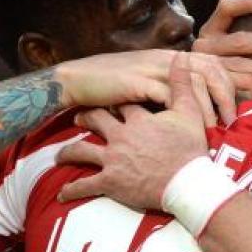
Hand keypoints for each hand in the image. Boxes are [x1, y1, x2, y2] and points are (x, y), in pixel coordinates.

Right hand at [55, 49, 237, 124]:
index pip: (214, 60)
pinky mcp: (139, 83)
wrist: (77, 80)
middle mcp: (166, 59)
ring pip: (195, 81)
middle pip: (211, 68)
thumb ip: (171, 86)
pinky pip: (170, 96)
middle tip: (240, 115)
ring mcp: (153, 69)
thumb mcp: (147, 81)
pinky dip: (184, 111)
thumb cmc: (112, 85)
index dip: (238, 74)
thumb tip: (199, 101)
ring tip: (220, 126)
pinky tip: (192, 127)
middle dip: (232, 90)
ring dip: (211, 105)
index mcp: (171, 57)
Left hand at [57, 53, 210, 205]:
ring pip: (81, 151)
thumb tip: (181, 57)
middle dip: (85, 118)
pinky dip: (72, 190)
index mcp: (138, 120)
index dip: (114, 102)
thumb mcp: (189, 113)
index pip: (121, 105)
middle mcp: (120, 137)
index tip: (109, 101)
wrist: (188, 184)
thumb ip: (182, 84)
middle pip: (95, 120)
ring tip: (61, 155)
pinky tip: (62, 194)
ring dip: (68, 152)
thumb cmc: (190, 150)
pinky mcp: (110, 183)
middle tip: (78, 118)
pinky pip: (84, 185)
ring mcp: (112, 159)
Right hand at [194, 0, 251, 89]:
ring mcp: (206, 65)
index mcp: (212, 28)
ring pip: (240, 64)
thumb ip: (235, 19)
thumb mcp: (231, 38)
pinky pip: (233, 83)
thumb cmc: (232, 61)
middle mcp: (205, 44)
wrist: (205, 94)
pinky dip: (251, 85)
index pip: (228, 7)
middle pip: (241, 40)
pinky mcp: (208, 85)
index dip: (249, 2)